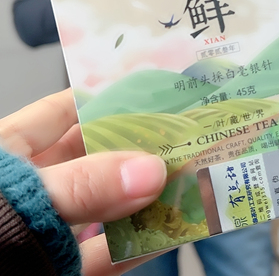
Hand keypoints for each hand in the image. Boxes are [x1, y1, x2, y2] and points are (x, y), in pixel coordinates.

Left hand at [0, 89, 166, 275]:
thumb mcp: (15, 201)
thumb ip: (82, 186)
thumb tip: (150, 170)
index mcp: (12, 152)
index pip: (67, 110)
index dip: (109, 98)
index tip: (155, 95)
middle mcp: (37, 187)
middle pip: (98, 156)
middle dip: (140, 147)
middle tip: (184, 137)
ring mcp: (51, 231)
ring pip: (109, 205)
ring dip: (148, 196)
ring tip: (188, 180)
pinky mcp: (62, 269)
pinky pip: (110, 253)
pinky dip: (141, 242)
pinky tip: (171, 229)